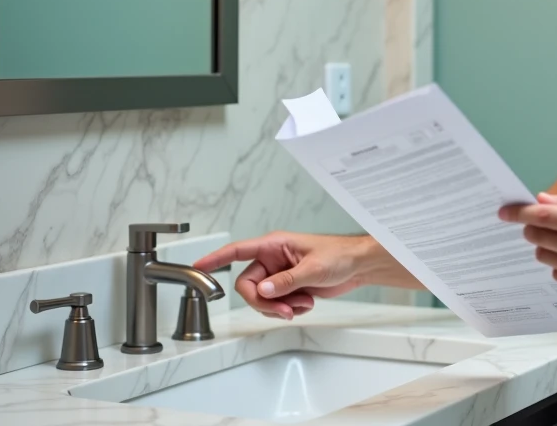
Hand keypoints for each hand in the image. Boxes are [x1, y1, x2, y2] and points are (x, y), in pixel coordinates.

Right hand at [194, 232, 420, 319]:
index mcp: (274, 245)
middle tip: (286, 311)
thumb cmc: (340, 255)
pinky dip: (290, 309)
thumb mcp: (312, 268)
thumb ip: (286, 281)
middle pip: (248, 287)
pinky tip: (307, 303)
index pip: (238, 251)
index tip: (197, 266)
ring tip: (303, 304)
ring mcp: (279, 275)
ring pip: (262, 299)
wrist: (358, 267)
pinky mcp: (288, 288)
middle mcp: (272, 260)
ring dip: (281, 307)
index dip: (216, 259)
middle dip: (265, 303)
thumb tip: (263, 291)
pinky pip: (276, 305)